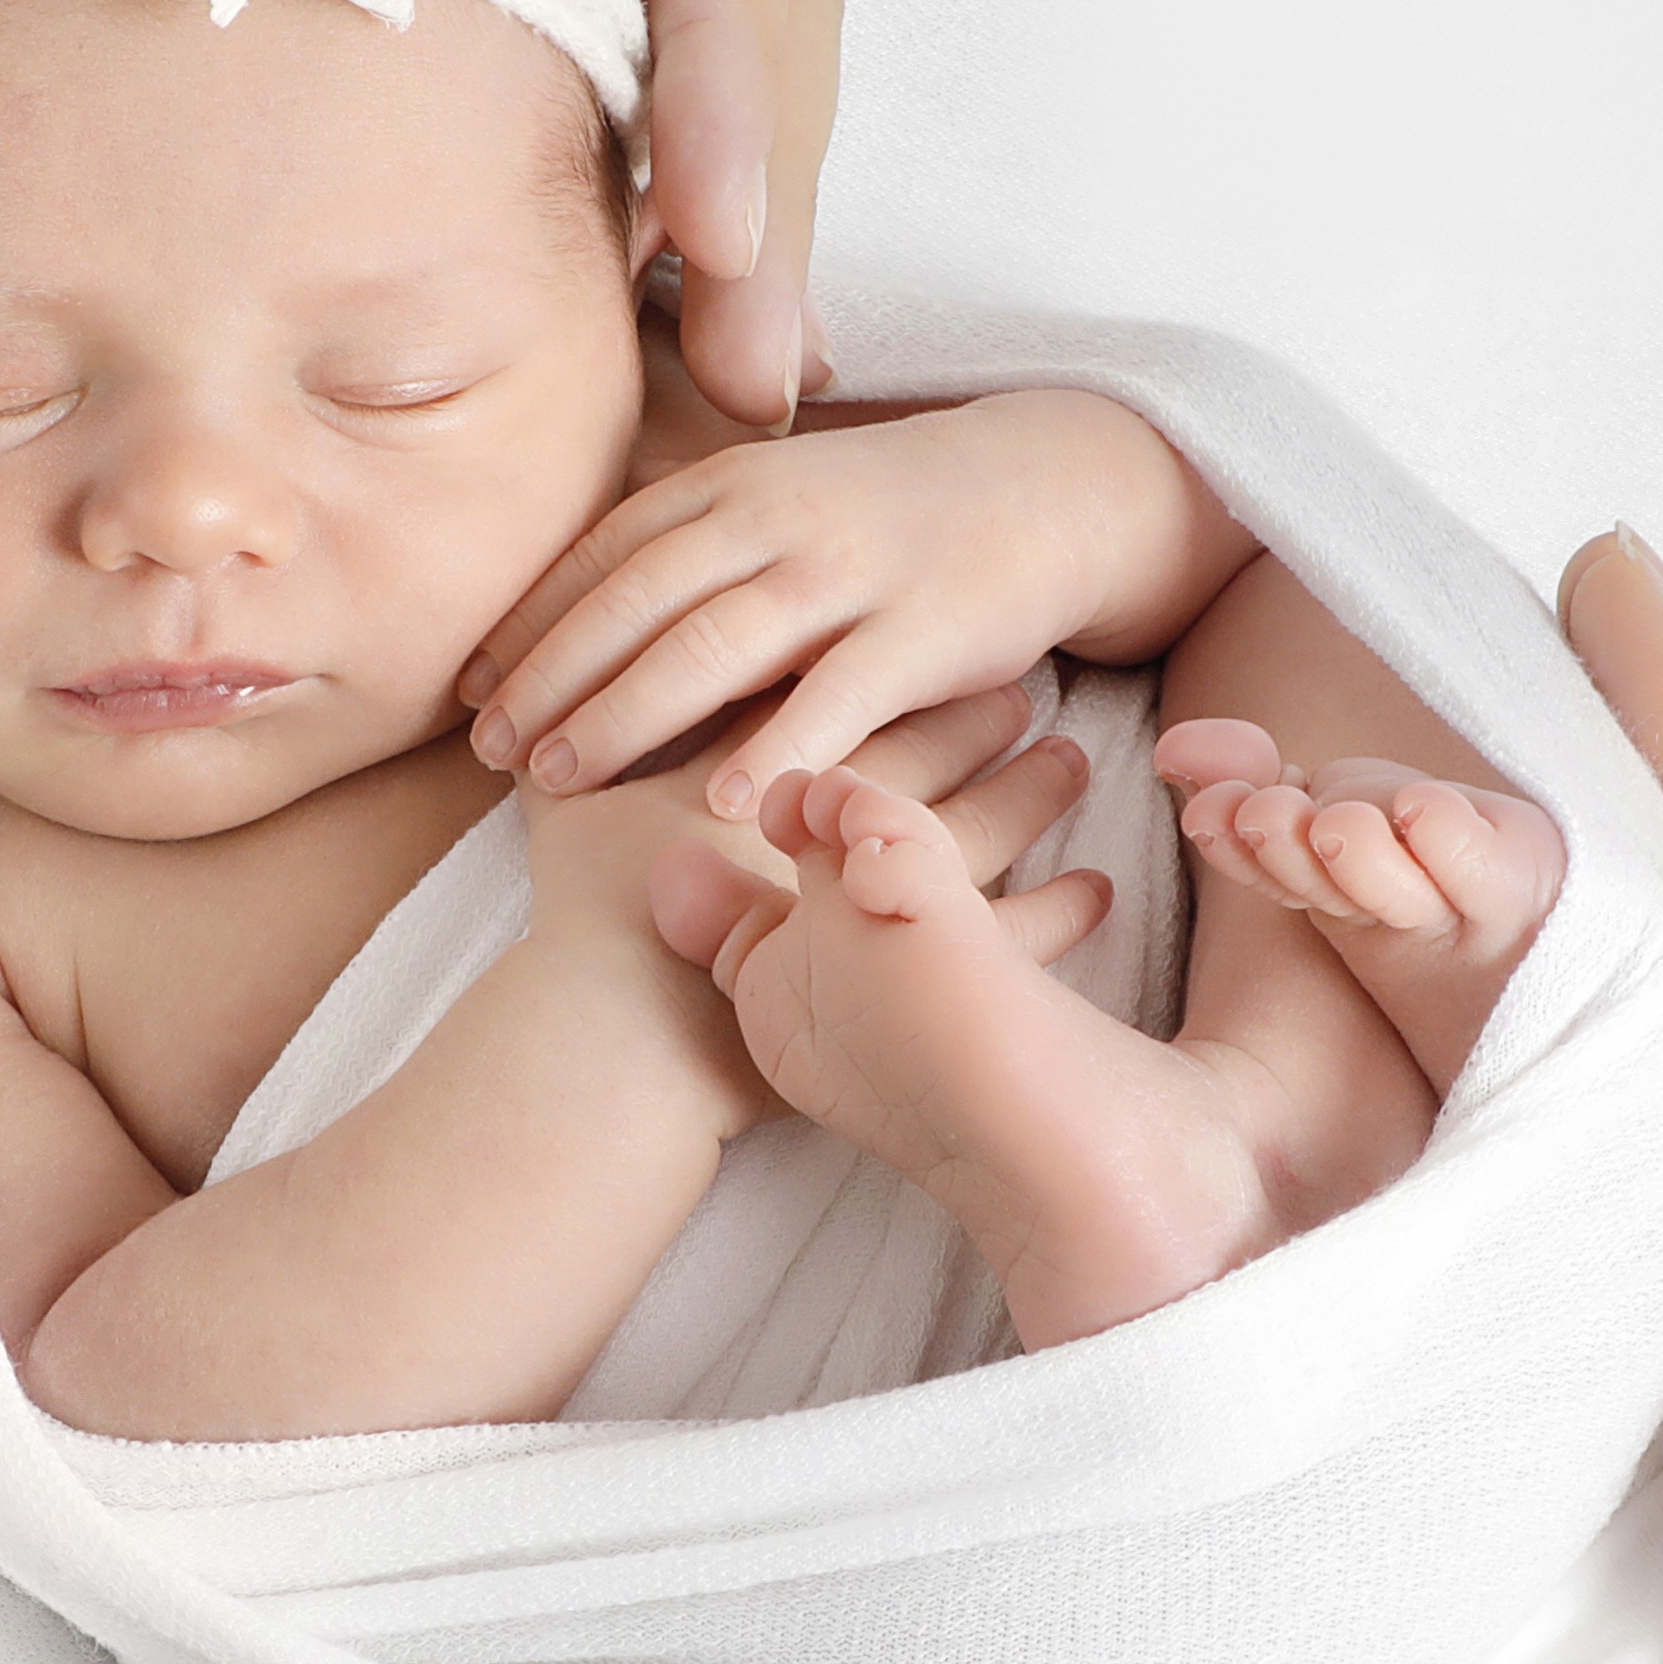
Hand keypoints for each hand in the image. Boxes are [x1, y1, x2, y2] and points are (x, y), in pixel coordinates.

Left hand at [460, 399, 1193, 820]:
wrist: (1046, 487)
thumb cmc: (889, 517)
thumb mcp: (777, 498)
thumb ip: (691, 545)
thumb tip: (579, 622)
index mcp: (732, 483)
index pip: (604, 554)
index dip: (529, 622)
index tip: (465, 690)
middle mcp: (778, 518)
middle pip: (638, 600)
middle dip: (552, 676)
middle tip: (487, 751)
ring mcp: (851, 571)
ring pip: (715, 643)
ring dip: (628, 714)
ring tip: (562, 777)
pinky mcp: (924, 628)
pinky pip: (838, 694)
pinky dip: (778, 744)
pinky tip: (726, 802)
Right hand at [507, 672, 1098, 1120]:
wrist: (615, 1036)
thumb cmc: (592, 919)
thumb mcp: (575, 811)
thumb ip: (588, 747)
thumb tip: (568, 692)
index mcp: (771, 759)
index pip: (849, 686)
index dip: (894, 656)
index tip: (937, 628)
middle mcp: (840, 814)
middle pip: (928, 743)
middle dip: (976, 708)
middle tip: (1026, 682)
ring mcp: (885, 894)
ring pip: (982, 827)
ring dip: (1030, 794)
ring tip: (1074, 765)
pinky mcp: (915, 971)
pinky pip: (1013, 940)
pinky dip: (1055, 914)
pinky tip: (1094, 893)